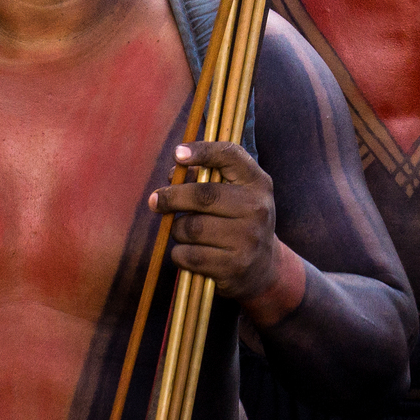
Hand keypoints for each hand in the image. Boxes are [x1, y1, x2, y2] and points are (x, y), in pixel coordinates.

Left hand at [148, 141, 298, 320]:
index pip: (230, 156)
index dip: (202, 151)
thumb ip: (207, 178)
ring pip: (191, 228)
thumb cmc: (239, 222)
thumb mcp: (235, 195)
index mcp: (258, 183)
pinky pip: (189, 256)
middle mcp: (257, 209)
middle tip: (155, 201)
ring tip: (182, 231)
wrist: (264, 268)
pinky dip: (179, 253)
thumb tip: (174, 174)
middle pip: (202, 196)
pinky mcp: (233, 267)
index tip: (177, 154)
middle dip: (171, 198)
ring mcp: (247, 240)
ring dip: (177, 229)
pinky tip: (188, 252)